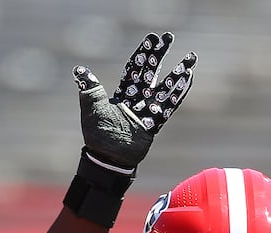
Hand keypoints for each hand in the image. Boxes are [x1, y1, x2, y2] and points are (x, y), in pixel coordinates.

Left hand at [74, 31, 196, 175]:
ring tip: (191, 58)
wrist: (107, 157)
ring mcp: (147, 111)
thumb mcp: (91, 108)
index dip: (143, 53)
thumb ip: (90, 88)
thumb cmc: (97, 134)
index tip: (152, 39)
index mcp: (122, 94)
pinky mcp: (154, 124)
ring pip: (165, 87)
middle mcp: (137, 99)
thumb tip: (79, 70)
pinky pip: (169, 106)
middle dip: (160, 55)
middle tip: (169, 37)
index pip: (134, 68)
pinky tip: (188, 79)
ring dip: (177, 72)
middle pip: (151, 72)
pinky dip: (179, 92)